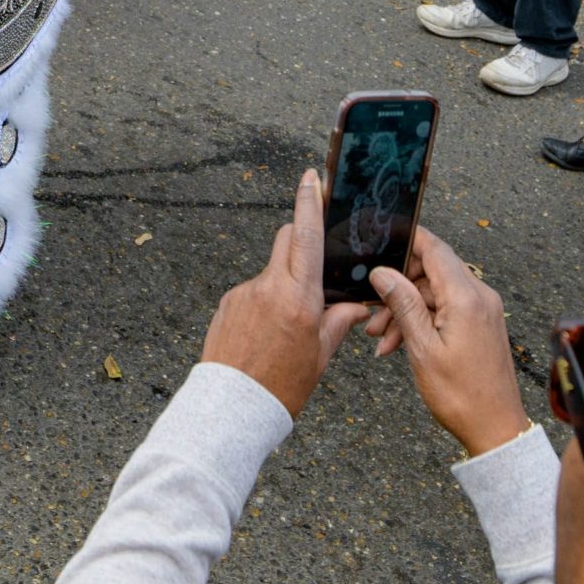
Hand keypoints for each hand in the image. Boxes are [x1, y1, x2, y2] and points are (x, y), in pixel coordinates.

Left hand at [200, 169, 370, 418]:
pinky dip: (265, 302)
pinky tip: (266, 334)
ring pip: (272, 270)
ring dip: (284, 283)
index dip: (309, 202)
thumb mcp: (321, 354)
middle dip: (302, 242)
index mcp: (297, 297)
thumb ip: (338, 320)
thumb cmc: (282, 385)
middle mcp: (268, 287)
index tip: (310, 177)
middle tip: (315, 267)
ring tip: (287, 328)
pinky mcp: (227, 302)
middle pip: (286, 241)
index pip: (304, 236)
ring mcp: (243, 292)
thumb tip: (356, 303)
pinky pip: (253, 291)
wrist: (233, 406)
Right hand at [361, 228, 528, 456]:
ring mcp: (482, 312)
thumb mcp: (422, 348)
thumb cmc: (462, 395)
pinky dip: (422, 322)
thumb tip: (382, 272)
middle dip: (398, 287)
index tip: (381, 241)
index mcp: (466, 298)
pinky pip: (446, 310)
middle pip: (431, 272)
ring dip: (406, 309)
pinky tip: (400, 345)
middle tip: (373, 311)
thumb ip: (403, 304)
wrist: (495, 429)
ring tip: (381, 337)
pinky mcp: (481, 325)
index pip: (435, 249)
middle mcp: (480, 298)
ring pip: (435, 294)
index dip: (407, 240)